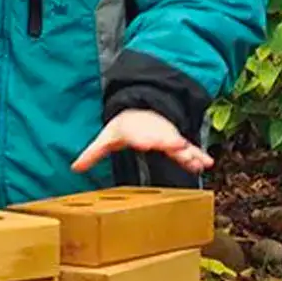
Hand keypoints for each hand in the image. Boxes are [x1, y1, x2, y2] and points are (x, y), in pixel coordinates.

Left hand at [71, 109, 212, 174]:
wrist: (141, 112)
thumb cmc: (123, 128)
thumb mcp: (106, 139)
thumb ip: (92, 154)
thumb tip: (74, 168)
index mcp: (135, 132)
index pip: (139, 135)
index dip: (142, 139)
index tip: (145, 143)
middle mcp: (153, 133)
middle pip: (162, 138)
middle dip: (170, 143)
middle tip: (177, 148)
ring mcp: (166, 137)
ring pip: (179, 144)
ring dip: (188, 152)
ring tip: (198, 162)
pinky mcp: (176, 142)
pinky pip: (189, 149)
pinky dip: (198, 155)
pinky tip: (207, 163)